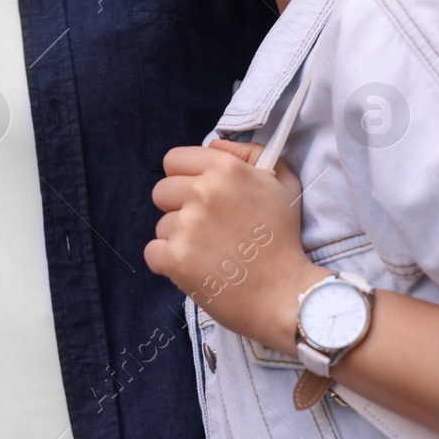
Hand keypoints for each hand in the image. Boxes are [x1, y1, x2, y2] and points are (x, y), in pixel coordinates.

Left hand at [145, 140, 325, 352]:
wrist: (285, 293)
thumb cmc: (284, 239)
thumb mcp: (282, 183)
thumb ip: (253, 155)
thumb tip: (215, 145)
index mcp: (225, 169)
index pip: (174, 159)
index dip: (184, 177)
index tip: (199, 195)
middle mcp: (203, 192)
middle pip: (162, 192)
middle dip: (178, 208)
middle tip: (206, 228)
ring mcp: (187, 226)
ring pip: (161, 225)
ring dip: (178, 239)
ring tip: (209, 253)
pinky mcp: (176, 258)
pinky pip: (152, 252)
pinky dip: (168, 263)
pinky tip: (194, 269)